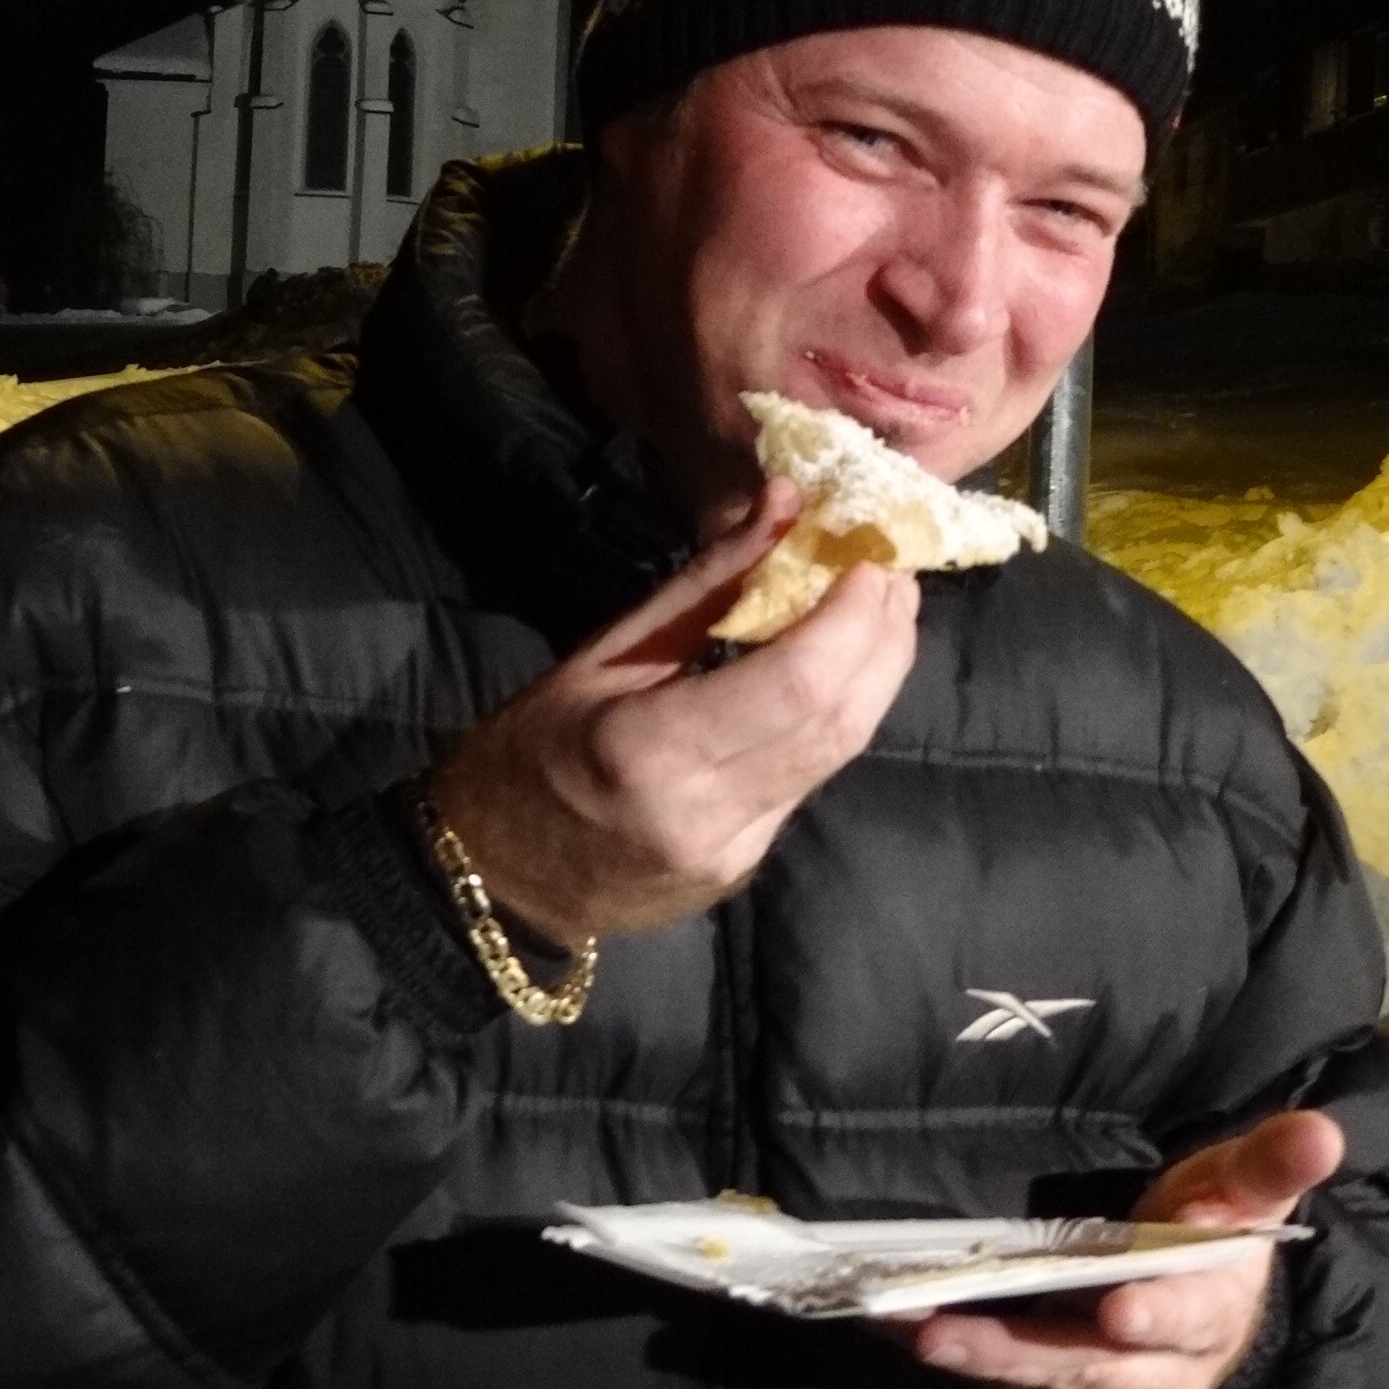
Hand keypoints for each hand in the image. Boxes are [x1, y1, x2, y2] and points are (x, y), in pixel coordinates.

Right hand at [431, 482, 920, 942]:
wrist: (497, 883)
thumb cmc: (525, 756)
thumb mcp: (599, 656)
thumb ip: (705, 586)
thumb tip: (784, 504)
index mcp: (652, 752)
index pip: (795, 684)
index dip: (853, 614)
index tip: (871, 549)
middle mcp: (710, 813)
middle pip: (839, 720)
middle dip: (884, 634)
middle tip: (890, 564)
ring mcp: (737, 850)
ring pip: (843, 751)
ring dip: (879, 670)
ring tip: (881, 602)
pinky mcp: (751, 863)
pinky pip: (815, 774)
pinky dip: (840, 710)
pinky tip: (841, 665)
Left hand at [901, 1110, 1345, 1388]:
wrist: (1222, 1326)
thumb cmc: (1220, 1237)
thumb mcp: (1249, 1194)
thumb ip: (1273, 1165)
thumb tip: (1323, 1130)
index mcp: (1210, 1308)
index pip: (1186, 1315)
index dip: (1155, 1314)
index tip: (1117, 1307)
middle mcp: (1159, 1369)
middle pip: (1089, 1366)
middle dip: (1019, 1353)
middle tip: (946, 1334)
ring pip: (1042, 1385)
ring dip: (974, 1362)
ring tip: (910, 1332)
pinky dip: (961, 1365)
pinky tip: (897, 1332)